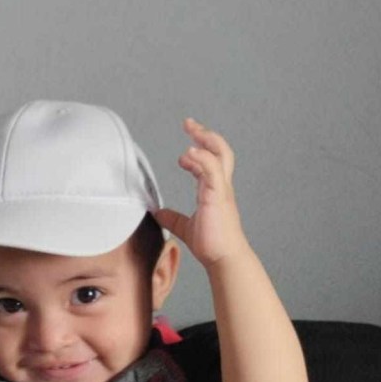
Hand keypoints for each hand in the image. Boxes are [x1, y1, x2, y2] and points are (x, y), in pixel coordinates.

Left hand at [155, 119, 248, 268]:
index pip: (210, 161)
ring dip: (204, 141)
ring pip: (219, 154)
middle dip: (205, 133)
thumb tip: (157, 213)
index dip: (199, 148)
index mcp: (214, 191)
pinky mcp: (217, 196)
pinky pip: (212, 170)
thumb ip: (173, 218)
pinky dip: (202, 158)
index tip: (186, 143)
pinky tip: (189, 154)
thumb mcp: (185, 227)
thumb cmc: (211, 244)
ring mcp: (221, 190)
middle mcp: (220, 186)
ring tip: (189, 135)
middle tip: (189, 123)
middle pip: (220, 150)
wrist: (223, 258)